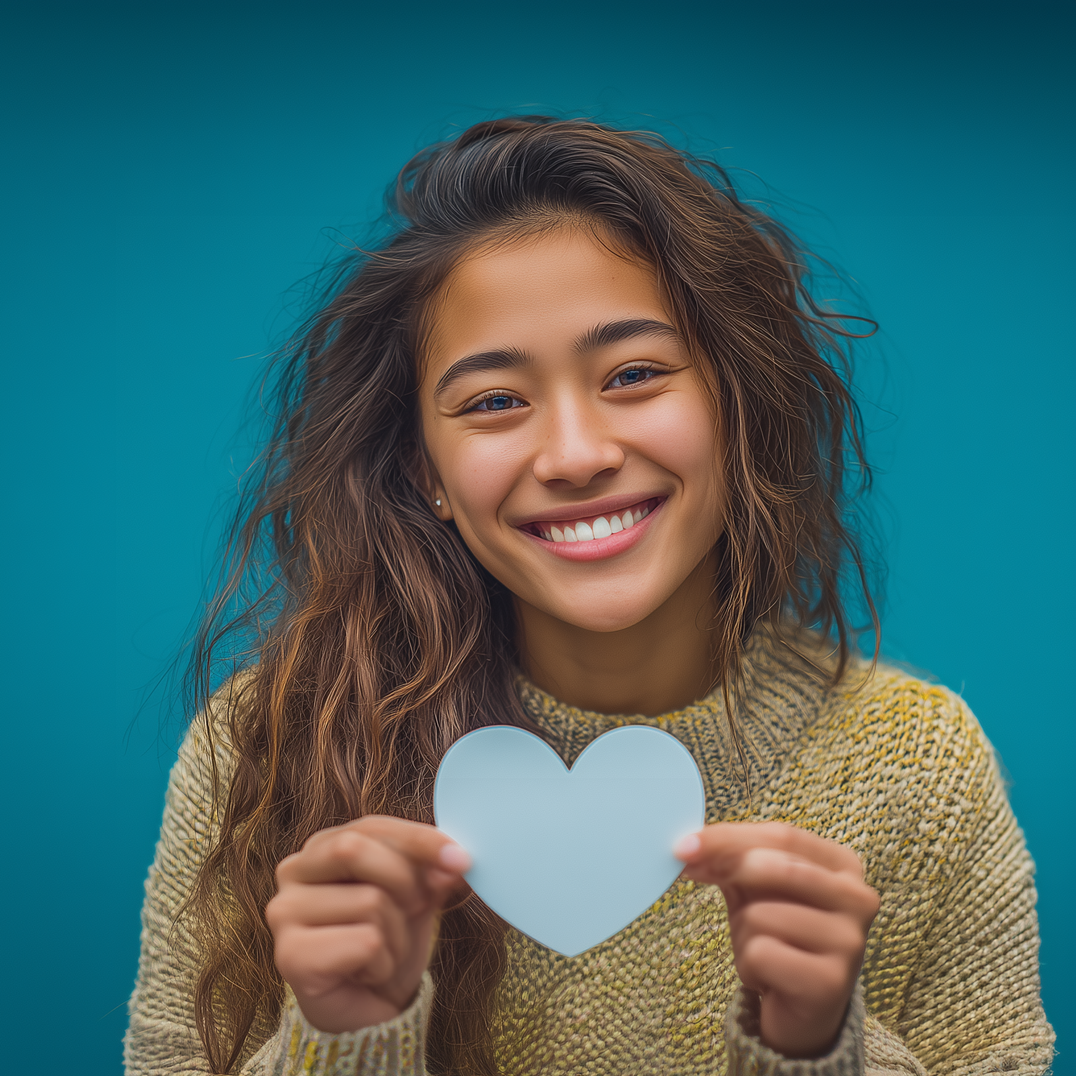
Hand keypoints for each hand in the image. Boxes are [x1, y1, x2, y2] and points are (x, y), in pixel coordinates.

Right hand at [265, 816, 470, 1033]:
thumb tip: (455, 857)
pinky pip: (365, 942)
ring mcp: (284, 913)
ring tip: (383, 953)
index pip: (372, 826)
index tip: (462, 858)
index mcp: (321, 847)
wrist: (371, 1012)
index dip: (419, 839)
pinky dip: (383, 962)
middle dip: (403, 881)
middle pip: (353, 849)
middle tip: (416, 911)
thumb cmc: (387, 944)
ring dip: (397, 934)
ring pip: (368, 900)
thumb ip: (431, 870)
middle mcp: (293, 872)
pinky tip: (367, 973)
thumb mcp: (417, 896)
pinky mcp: (290, 955)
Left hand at [674, 821, 878, 1057]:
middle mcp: (857, 898)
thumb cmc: (778, 938)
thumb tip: (688, 847)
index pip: (782, 836)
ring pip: (760, 913)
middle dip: (725, 867)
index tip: (683, 843)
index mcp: (843, 865)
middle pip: (775, 865)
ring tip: (760, 950)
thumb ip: (730, 859)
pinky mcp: (831, 982)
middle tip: (690, 872)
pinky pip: (761, 953)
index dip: (728, 836)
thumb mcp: (755, 889)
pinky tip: (767, 978)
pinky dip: (748, 965)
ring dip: (742, 934)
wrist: (800, 1013)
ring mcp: (849, 941)